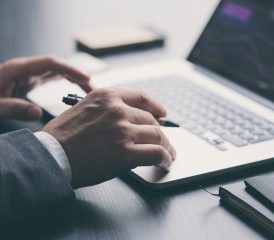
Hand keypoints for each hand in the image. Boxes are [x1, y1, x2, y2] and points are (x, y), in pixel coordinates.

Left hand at [0, 55, 91, 120]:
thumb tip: (38, 113)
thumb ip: (14, 108)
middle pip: (58, 67)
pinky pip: (53, 78)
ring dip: (74, 79)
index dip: (70, 69)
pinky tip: (76, 89)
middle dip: (77, 75)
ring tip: (89, 91)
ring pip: (57, 72)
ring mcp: (28, 74)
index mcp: (17, 69)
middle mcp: (26, 69)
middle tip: (94, 90)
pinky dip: (66, 82)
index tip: (87, 78)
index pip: (50, 63)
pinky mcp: (29, 81)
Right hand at [43, 88, 175, 188]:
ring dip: (167, 147)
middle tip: (164, 142)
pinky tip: (165, 163)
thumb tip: (126, 118)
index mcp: (108, 96)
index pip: (142, 97)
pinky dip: (165, 159)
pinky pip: (157, 154)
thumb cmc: (62, 136)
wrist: (51, 156)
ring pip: (158, 136)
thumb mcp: (83, 108)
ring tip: (168, 155)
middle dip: (161, 133)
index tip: (163, 113)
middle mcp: (118, 110)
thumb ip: (107, 109)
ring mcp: (123, 131)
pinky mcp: (126, 153)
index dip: (157, 107)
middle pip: (152, 120)